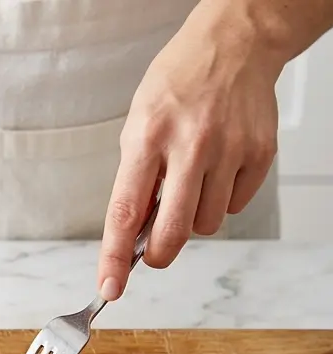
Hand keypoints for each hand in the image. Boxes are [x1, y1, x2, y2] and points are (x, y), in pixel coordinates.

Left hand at [98, 13, 281, 299]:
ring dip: (193, 219)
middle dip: (160, 254)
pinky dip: (221, 199)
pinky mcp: (260, 154)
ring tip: (190, 183)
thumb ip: (134, 180)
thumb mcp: (137, 127)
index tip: (110, 287)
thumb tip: (134, 234)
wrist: (232, 47)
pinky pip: (234, 206)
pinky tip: (217, 170)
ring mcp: (230, 151)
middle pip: (173, 232)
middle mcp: (190, 146)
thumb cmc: (176, 88)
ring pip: (207, 225)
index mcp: (147, 139)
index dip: (115, 258)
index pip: (125, 213)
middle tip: (155, 251)